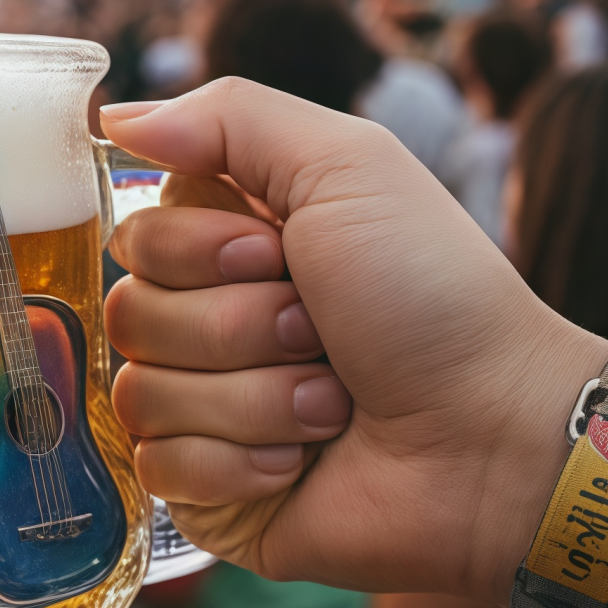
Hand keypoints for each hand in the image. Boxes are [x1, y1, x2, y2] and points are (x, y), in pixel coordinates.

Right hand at [101, 79, 606, 603]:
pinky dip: (240, 462)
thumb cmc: (434, 293)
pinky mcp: (206, 491)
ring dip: (254, 397)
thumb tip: (114, 117)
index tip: (278, 254)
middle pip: (129, 312)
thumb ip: (226, 117)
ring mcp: (202, 408)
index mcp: (230, 242)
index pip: (134, 234)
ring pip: (142, 393)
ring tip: (330, 402)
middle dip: (237, 326)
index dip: (200, 250)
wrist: (493, 436)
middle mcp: (207, 320)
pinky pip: (157, 467)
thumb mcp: (346, 164)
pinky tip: (304, 459)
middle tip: (320, 333)